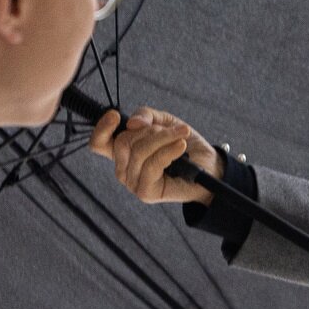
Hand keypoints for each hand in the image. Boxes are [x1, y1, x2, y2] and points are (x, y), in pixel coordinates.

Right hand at [89, 107, 220, 205]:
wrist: (209, 166)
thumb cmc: (185, 144)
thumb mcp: (164, 122)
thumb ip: (146, 116)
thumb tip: (132, 124)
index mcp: (123, 152)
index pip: (99, 143)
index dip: (102, 128)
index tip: (115, 115)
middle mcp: (123, 169)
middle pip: (122, 142)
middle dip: (151, 130)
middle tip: (175, 129)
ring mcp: (133, 182)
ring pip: (139, 152)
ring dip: (164, 138)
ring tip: (183, 135)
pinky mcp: (145, 193)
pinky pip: (152, 165)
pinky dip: (168, 151)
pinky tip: (181, 146)